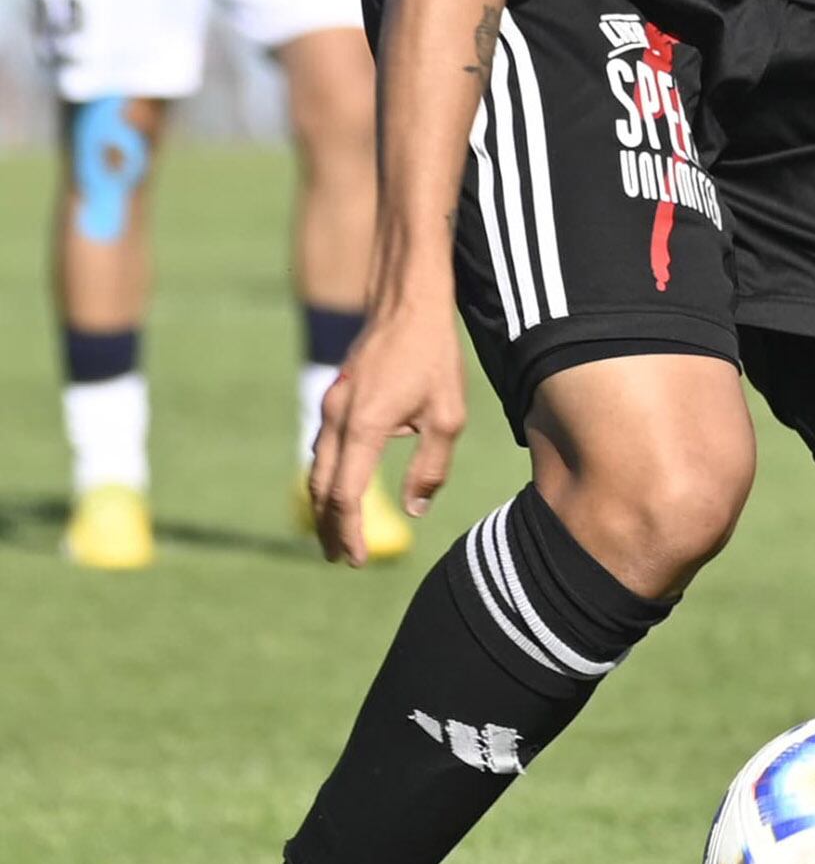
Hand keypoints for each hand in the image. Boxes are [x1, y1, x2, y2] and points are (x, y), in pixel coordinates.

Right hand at [307, 295, 466, 562]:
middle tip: (340, 558)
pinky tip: (341, 488)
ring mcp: (331, 405)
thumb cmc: (434, 357)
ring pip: (317, 467)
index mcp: (363, 428)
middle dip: (329, 527)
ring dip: (325, 504)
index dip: (350, 532)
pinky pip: (324, 446)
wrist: (408, 303)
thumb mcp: (448, 416)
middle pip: (321, 488)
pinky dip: (327, 476)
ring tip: (338, 533)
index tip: (358, 560)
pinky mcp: (336, 395)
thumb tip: (415, 510)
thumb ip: (432, 467)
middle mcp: (336, 419)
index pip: (345, 496)